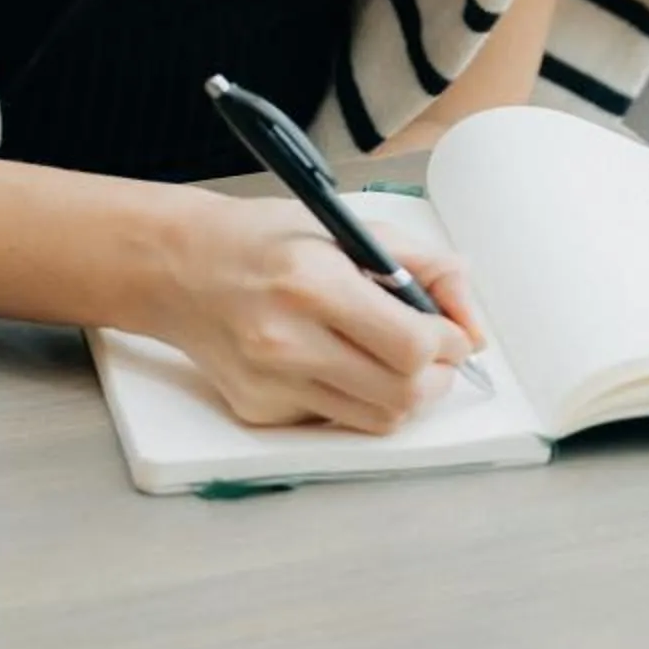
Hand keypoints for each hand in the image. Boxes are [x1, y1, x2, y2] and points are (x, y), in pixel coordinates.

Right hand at [150, 193, 485, 434]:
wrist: (177, 266)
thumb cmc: (262, 239)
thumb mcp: (343, 226)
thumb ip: (419, 265)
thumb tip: (470, 322)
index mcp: (312, 284)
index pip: (412, 346)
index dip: (449, 343)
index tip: (452, 332)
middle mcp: (288, 341)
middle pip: (403, 395)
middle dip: (437, 376)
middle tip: (434, 352)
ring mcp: (271, 385)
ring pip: (378, 419)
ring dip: (404, 394)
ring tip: (394, 359)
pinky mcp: (259, 412)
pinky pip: (336, 422)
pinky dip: (355, 399)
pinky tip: (338, 363)